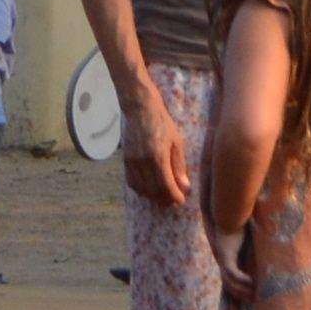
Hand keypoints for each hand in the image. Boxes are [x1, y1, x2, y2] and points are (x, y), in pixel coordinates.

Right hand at [118, 90, 195, 213]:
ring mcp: (132, 161)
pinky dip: (140, 189)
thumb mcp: (176, 142)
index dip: (174, 196)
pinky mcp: (125, 160)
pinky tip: (149, 189)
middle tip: (173, 201)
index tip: (181, 201)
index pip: (166, 185)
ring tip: (162, 197)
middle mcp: (142, 162)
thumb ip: (179, 166)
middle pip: (153, 190)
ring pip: (141, 188)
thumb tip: (184, 186)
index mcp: (157, 156)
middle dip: (164, 199)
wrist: (140, 109)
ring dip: (152, 196)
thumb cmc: (162, 123)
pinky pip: (131, 182)